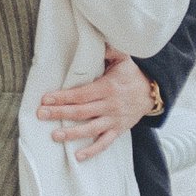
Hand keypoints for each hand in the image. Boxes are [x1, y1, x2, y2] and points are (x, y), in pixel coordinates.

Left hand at [38, 49, 152, 161]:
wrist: (153, 92)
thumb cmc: (133, 75)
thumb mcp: (123, 58)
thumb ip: (109, 50)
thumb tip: (96, 40)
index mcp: (107, 87)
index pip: (81, 94)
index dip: (63, 97)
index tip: (47, 99)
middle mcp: (109, 105)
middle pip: (81, 111)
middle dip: (60, 113)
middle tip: (41, 114)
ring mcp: (114, 120)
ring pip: (90, 129)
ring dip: (72, 133)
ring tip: (55, 136)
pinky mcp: (118, 130)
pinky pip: (105, 143)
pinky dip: (92, 151)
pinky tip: (78, 156)